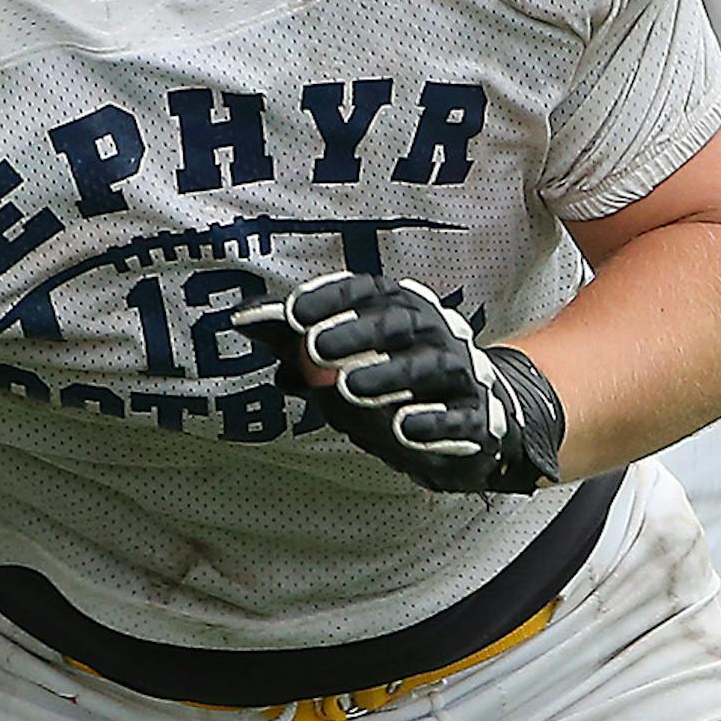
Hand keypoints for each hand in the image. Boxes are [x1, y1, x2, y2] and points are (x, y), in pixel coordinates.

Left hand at [237, 274, 563, 495]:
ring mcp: (462, 375)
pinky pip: (461, 418)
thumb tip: (241, 319)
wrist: (467, 425)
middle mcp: (436, 333)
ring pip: (431, 366)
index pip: (368, 291)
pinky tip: (404, 429)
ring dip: (390, 375)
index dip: (331, 298)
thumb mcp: (338, 359)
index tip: (292, 315)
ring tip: (350, 389)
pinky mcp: (479, 419)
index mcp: (401, 309)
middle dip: (357, 333)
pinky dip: (434, 423)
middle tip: (314, 349)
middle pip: (399, 323)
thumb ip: (293, 340)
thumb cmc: (390, 383)